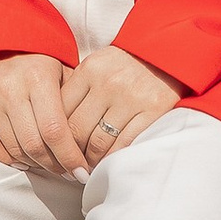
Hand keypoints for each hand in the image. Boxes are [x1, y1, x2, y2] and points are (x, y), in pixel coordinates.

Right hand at [0, 54, 93, 178]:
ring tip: (50, 165)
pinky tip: (23, 160)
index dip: (70, 157)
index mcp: (37, 77)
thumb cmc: (35, 60)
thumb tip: (91, 140)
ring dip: (36, 164)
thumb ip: (75, 101)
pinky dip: (7, 159)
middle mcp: (9, 88)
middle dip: (56, 165)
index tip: (82, 173)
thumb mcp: (60, 70)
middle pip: (35, 145)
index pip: (55, 131)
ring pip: (14, 149)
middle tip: (68, 171)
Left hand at [58, 45, 183, 164]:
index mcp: (90, 70)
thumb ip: (77, 90)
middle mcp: (108, 83)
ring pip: (99, 142)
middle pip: (77, 130)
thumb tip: (54, 126)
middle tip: (70, 165)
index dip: (56, 135)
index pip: (62, 111)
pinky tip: (108, 162)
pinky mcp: (153, 111)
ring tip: (88, 167)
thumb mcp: (96, 66)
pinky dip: (113, 158)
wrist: (166, 52)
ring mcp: (131, 98)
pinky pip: (125, 144)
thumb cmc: (125, 64)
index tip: (56, 149)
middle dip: (71, 153)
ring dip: (90, 160)